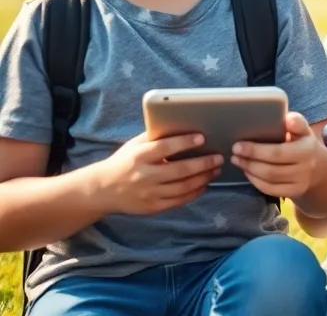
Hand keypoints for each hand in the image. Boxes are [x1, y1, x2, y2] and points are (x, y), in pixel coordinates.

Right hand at [95, 132, 221, 215]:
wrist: (101, 190)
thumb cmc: (123, 162)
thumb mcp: (134, 145)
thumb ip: (155, 137)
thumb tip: (182, 126)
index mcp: (138, 157)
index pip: (164, 148)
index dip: (184, 142)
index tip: (202, 137)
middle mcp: (143, 176)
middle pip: (179, 170)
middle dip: (203, 163)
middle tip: (219, 157)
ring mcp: (148, 194)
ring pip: (182, 187)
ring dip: (203, 178)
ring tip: (216, 169)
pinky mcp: (151, 207)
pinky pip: (178, 201)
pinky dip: (194, 193)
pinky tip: (204, 184)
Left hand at [231, 112, 320, 198]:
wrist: (320, 168)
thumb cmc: (303, 143)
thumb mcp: (304, 130)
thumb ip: (296, 122)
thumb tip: (287, 119)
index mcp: (307, 149)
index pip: (278, 152)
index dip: (256, 150)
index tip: (238, 144)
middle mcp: (305, 168)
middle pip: (271, 168)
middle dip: (249, 160)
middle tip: (234, 151)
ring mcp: (300, 182)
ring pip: (269, 179)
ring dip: (250, 170)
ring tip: (237, 160)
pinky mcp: (294, 193)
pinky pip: (270, 190)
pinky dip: (256, 181)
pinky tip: (248, 172)